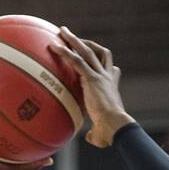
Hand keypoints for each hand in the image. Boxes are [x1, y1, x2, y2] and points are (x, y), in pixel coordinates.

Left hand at [49, 27, 134, 147]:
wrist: (115, 126)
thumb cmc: (109, 132)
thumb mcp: (101, 131)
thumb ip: (95, 131)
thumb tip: (90, 138)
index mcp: (111, 86)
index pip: (109, 68)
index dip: (103, 62)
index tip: (94, 58)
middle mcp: (107, 77)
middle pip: (98, 52)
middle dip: (85, 42)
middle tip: (71, 35)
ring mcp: (100, 75)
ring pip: (87, 51)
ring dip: (73, 39)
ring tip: (61, 31)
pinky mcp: (92, 78)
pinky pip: (76, 61)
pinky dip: (65, 52)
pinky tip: (53, 47)